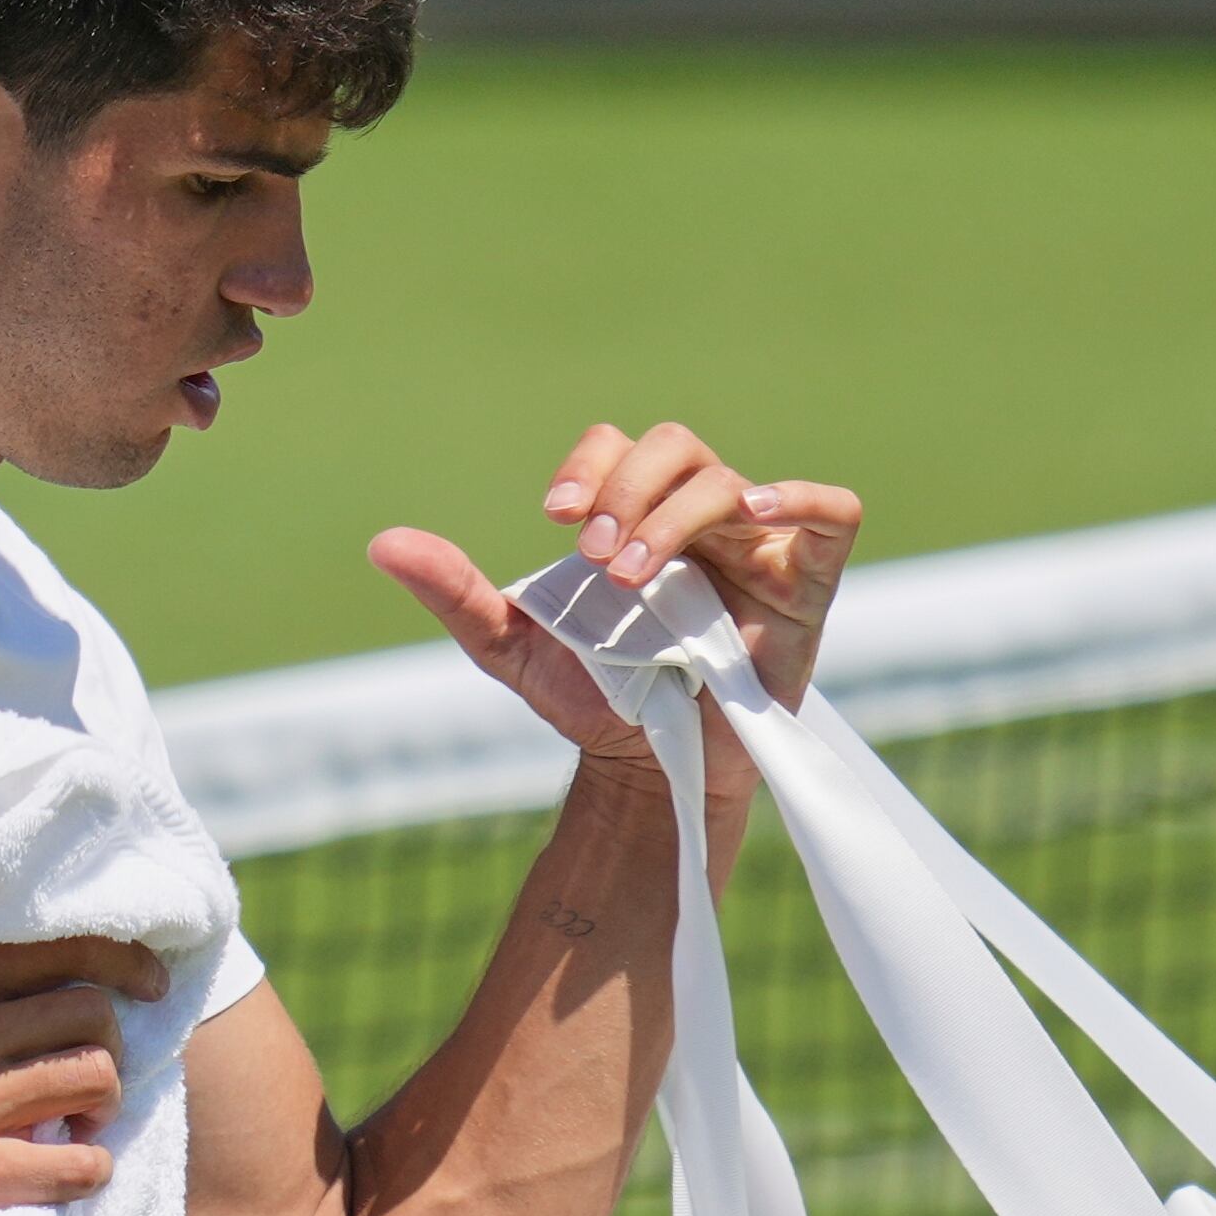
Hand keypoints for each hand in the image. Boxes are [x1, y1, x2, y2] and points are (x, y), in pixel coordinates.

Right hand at [0, 936, 170, 1215]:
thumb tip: (51, 980)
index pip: (59, 947)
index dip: (123, 961)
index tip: (148, 984)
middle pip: (91, 1013)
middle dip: (110, 1046)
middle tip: (91, 1076)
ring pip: (95, 1078)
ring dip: (104, 1105)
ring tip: (80, 1122)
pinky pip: (78, 1164)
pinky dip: (90, 1169)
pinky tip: (69, 1168)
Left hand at [369, 422, 862, 765]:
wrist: (651, 769)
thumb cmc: (592, 698)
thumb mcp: (511, 648)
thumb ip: (455, 593)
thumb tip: (382, 545)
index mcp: (635, 514)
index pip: (616, 446)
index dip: (588, 468)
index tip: (557, 518)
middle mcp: (697, 516)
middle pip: (673, 447)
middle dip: (627, 492)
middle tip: (593, 558)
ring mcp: (757, 543)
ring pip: (728, 481)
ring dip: (674, 517)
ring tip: (632, 575)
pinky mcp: (808, 581)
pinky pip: (833, 513)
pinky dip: (802, 497)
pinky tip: (755, 513)